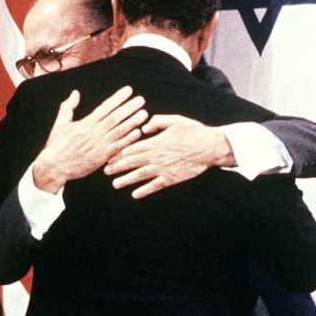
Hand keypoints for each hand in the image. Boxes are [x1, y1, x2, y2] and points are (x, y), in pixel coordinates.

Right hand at [31, 87, 146, 193]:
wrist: (54, 166)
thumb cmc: (57, 145)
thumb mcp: (60, 123)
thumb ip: (69, 107)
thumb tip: (75, 93)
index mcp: (86, 123)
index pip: (106, 107)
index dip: (118, 98)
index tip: (128, 90)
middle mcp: (94, 132)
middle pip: (115, 117)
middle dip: (129, 107)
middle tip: (141, 99)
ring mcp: (99, 144)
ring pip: (119, 131)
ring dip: (133, 121)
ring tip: (144, 113)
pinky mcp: (101, 157)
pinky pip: (117, 147)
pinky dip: (128, 140)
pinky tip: (138, 133)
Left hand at [104, 114, 233, 198]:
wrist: (210, 147)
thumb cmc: (193, 131)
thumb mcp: (175, 120)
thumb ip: (157, 122)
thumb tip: (144, 127)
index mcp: (155, 142)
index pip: (132, 148)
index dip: (119, 153)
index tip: (108, 157)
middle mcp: (156, 156)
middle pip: (132, 162)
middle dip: (117, 166)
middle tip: (105, 171)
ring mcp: (163, 168)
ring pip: (140, 175)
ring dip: (126, 180)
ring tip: (115, 184)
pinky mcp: (172, 178)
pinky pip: (155, 185)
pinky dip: (144, 190)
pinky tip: (135, 195)